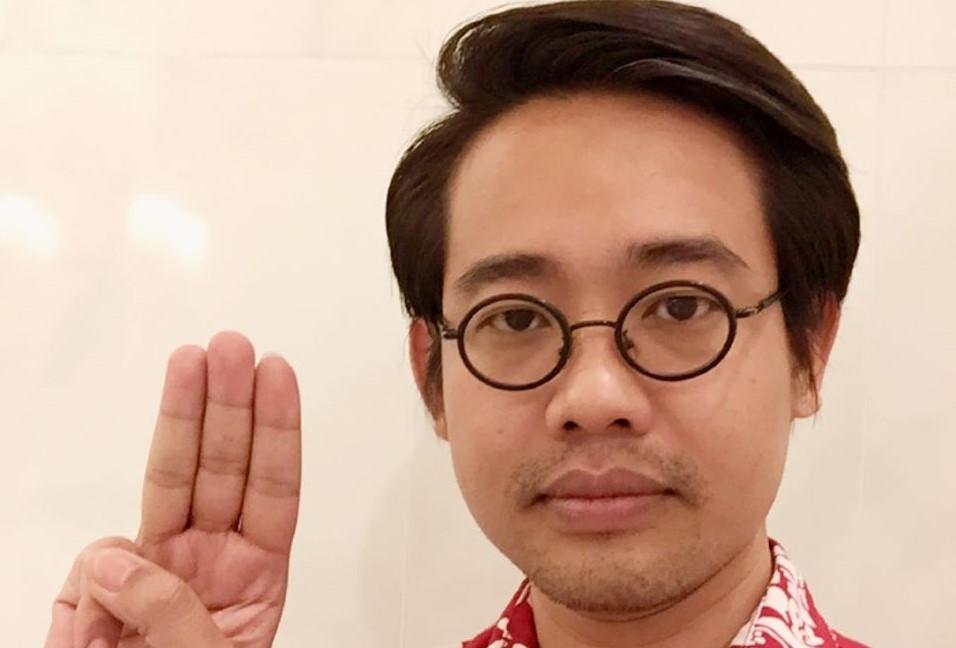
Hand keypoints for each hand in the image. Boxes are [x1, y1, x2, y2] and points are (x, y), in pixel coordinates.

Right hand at [44, 331, 301, 647]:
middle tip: (231, 346)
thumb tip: (117, 557)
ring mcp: (155, 569)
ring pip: (167, 482)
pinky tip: (95, 627)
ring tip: (186, 365)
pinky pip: (95, 562)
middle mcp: (208, 560)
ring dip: (179, 419)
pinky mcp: (102, 592)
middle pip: (223, 467)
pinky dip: (92, 581)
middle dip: (229, 403)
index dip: (278, 430)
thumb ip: (172, 616)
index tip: (277, 374)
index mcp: (254, 576)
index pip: (273, 488)